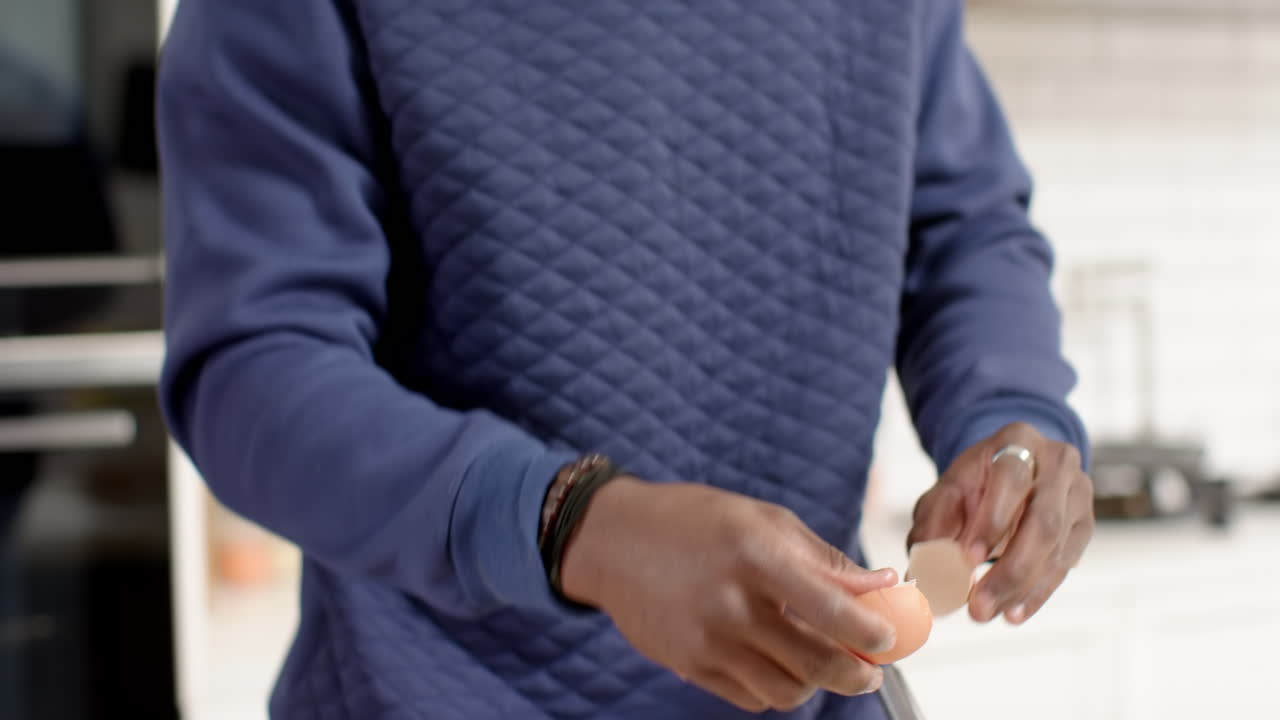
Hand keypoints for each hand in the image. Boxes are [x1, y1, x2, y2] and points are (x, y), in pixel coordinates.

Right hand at [561, 478, 896, 712]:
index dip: (872, 634)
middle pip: (817, 664)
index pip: (832, 610)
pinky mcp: (689, 665)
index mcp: (755, 555)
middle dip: (857, 675)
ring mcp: (707, 640)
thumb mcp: (762, 519)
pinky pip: (750, 697)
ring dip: (813, 683)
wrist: (613, 540)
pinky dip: (773, 687)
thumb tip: (883, 586)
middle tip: (869, 670)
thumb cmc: (695, 521)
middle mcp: (731, 603)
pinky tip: (771, 659)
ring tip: (815, 659)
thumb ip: (823, 558)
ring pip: (787, 691)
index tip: (889, 640)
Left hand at [907, 422, 1093, 624]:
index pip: (1011, 477)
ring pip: (1056, 546)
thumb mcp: (947, 491)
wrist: (1010, 471)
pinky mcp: (1085, 523)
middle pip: (1043, 519)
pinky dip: (1038, 592)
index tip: (969, 558)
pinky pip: (1066, 563)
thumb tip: (923, 570)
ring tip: (990, 614)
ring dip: (1021, 587)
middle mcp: (1057, 462)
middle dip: (1009, 569)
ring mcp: (1078, 493)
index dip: (993, 519)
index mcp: (1018, 440)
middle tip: (977, 605)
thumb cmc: (974, 483)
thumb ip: (933, 523)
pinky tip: (1015, 612)